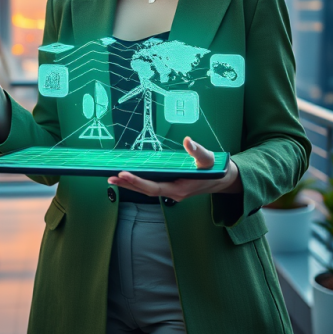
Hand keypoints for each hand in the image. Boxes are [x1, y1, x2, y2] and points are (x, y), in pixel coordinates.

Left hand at [107, 136, 241, 202]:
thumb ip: (197, 150)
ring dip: (130, 185)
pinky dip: (139, 183)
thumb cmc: (215, 169)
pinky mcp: (170, 188)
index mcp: (180, 188)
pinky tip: (128, 178)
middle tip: (110, 177)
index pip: (154, 187)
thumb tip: (187, 140)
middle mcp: (173, 193)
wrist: (222, 180)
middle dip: (128, 184)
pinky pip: (151, 187)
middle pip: (146, 191)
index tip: (124, 174)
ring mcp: (171, 192)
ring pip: (147, 190)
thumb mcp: (208, 159)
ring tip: (113, 178)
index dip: (138, 181)